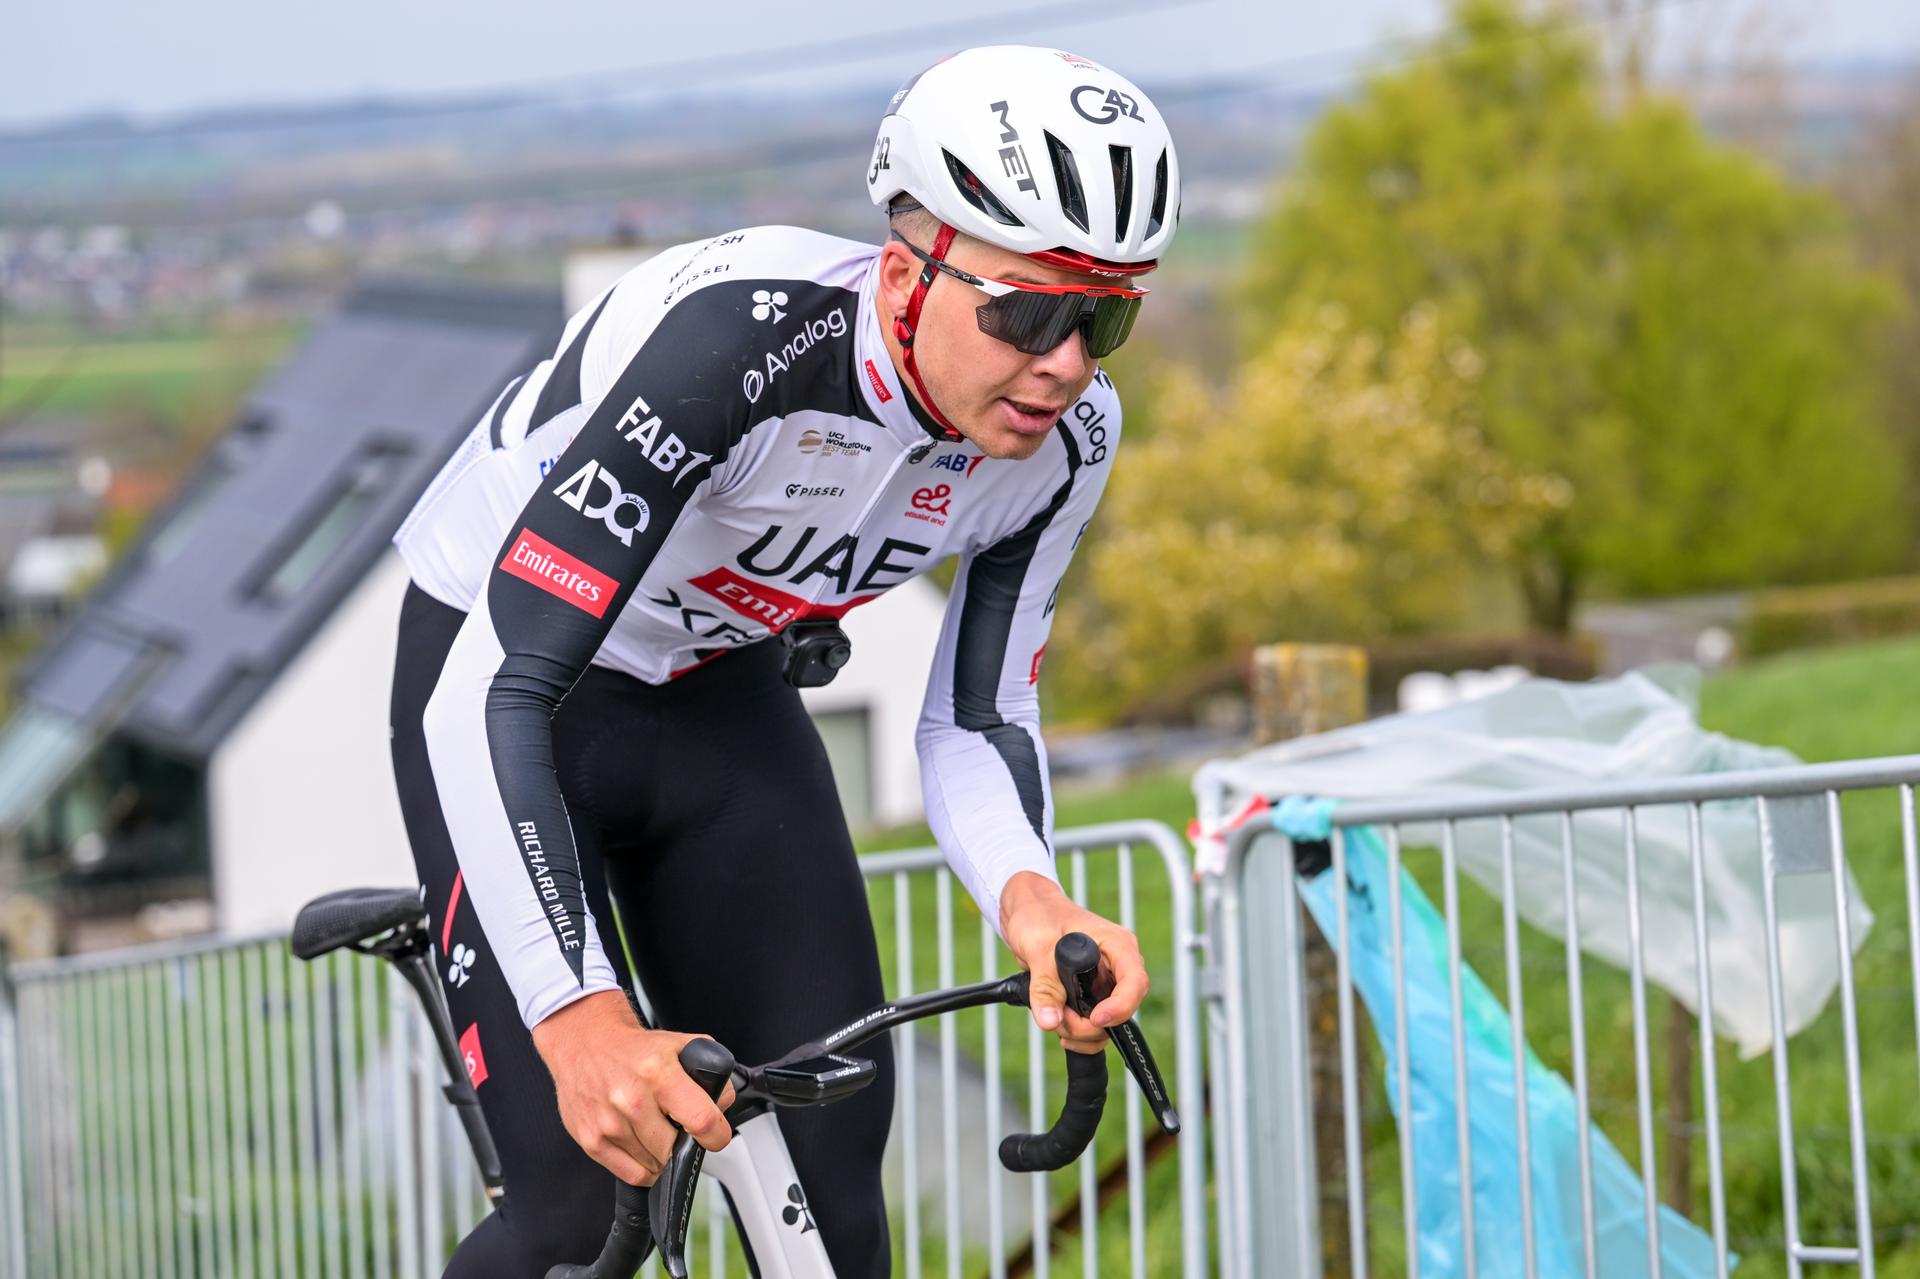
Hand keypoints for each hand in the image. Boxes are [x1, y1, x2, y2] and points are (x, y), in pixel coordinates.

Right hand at [531, 990, 735, 1185]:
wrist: (584, 1043)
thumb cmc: (633, 1048)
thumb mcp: (679, 1046)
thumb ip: (711, 1073)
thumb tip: (722, 1106)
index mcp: (658, 1073)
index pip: (701, 1121)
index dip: (717, 1135)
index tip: (716, 1135)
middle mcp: (631, 1099)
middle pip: (676, 1149)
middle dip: (684, 1142)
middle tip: (677, 1125)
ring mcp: (609, 1123)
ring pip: (656, 1165)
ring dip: (662, 1155)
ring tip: (655, 1129)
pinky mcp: (591, 1141)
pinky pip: (632, 1174)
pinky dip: (644, 1167)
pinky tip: (642, 1145)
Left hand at [999, 871, 1148, 1055]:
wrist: (1028, 913)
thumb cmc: (1039, 916)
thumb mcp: (1038, 948)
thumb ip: (1044, 986)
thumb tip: (1050, 1021)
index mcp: (1117, 944)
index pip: (1135, 982)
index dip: (1120, 1006)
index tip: (1095, 1019)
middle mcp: (1117, 965)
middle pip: (1123, 1010)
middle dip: (1090, 1025)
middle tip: (1058, 1018)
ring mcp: (1106, 982)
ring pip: (1108, 1024)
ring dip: (1080, 1031)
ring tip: (1052, 1015)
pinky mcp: (1093, 995)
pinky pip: (1095, 1025)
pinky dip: (1078, 1033)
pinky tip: (1057, 1023)